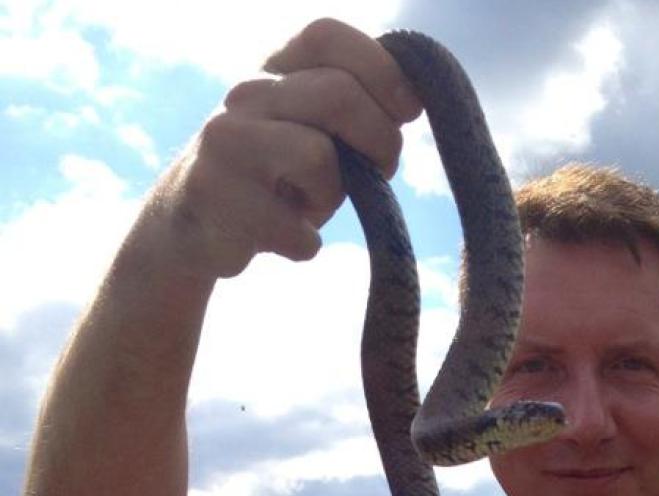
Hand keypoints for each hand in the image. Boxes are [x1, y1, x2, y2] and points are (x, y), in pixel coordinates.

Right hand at [139, 18, 421, 279]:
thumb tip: (413, 100)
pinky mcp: (215, 196)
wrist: (194, 227)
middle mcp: (245, 94)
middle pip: (338, 94)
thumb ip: (356, 110)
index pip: (327, 36)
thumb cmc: (278, 180)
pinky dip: (304, 245)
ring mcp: (225, 141)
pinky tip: (285, 239)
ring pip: (318, 156)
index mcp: (274, 70)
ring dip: (332, 195)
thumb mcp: (317, 134)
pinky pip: (296, 229)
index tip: (410, 110)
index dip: (381, 68)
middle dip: (380, 141)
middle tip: (379, 173)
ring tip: (309, 206)